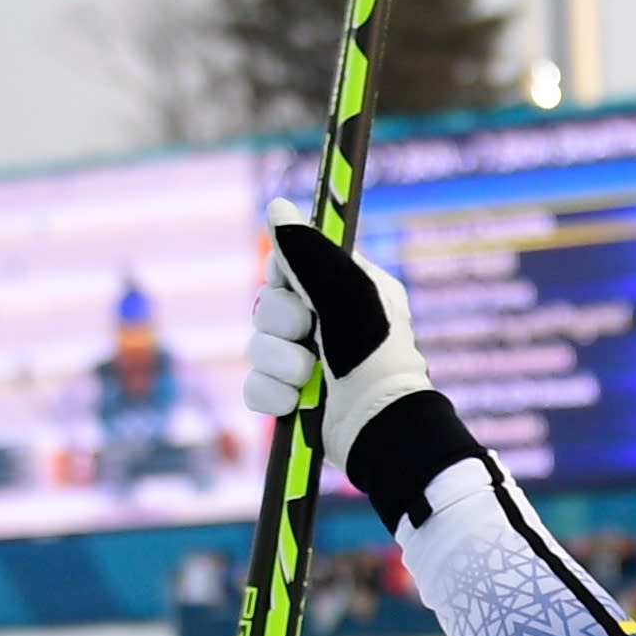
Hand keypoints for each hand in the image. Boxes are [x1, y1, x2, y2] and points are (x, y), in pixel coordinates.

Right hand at [242, 207, 439, 469]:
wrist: (380, 428)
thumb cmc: (375, 355)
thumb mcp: (344, 292)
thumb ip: (307, 250)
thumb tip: (276, 207)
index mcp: (347, 288)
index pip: (290, 261)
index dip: (283, 273)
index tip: (294, 284)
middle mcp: (326, 322)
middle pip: (266, 305)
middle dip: (281, 323)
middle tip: (310, 334)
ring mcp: (307, 362)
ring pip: (257, 347)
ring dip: (280, 363)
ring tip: (311, 377)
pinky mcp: (292, 399)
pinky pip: (255, 387)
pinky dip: (272, 396)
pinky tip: (296, 402)